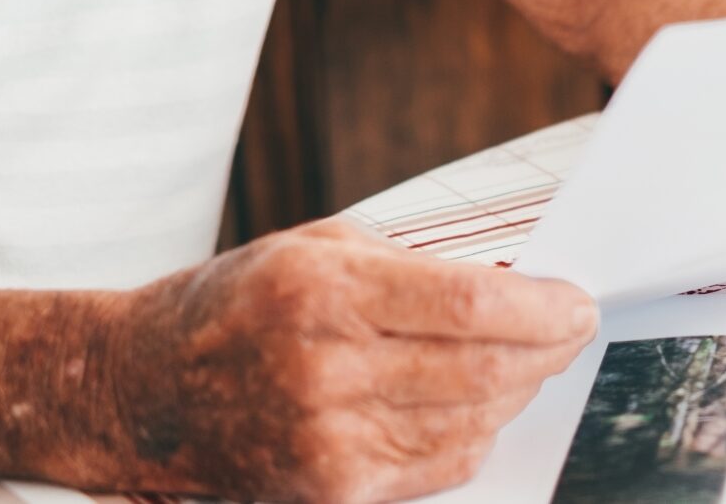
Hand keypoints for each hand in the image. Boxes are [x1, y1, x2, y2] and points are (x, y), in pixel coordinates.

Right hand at [108, 216, 596, 503]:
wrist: (148, 392)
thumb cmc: (239, 304)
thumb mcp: (319, 246)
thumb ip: (413, 264)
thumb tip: (512, 283)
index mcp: (324, 289)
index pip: (470, 305)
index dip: (542, 308)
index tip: (577, 301)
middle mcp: (325, 368)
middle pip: (482, 369)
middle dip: (546, 348)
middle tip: (571, 328)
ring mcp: (328, 440)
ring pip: (471, 422)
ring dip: (517, 390)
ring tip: (529, 360)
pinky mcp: (332, 491)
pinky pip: (441, 464)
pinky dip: (476, 433)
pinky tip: (480, 404)